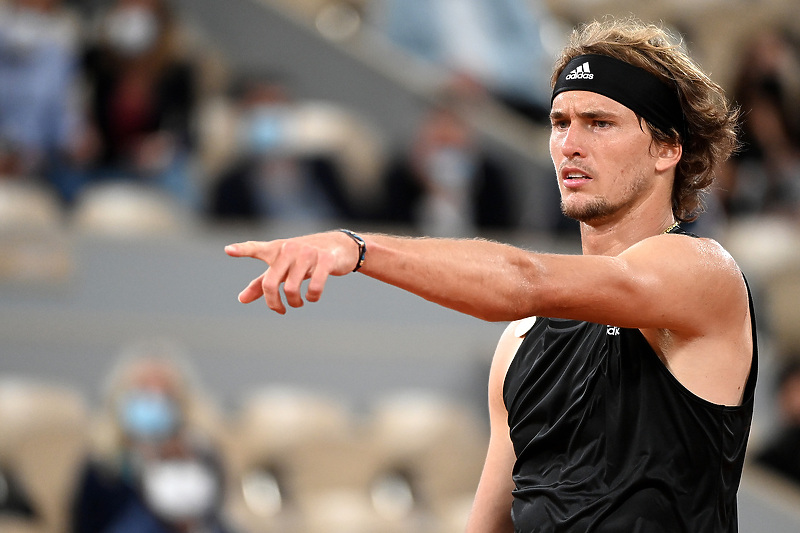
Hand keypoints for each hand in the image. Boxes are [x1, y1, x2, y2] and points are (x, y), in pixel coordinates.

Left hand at [224, 231, 359, 313]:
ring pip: (292, 288)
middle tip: (280, 310)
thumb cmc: (305, 258)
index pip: (256, 248)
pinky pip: (314, 287)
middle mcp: (289, 248)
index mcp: (276, 249)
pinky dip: (312, 297)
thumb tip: (241, 299)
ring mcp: (308, 253)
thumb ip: (262, 283)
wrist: (340, 245)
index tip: (228, 250)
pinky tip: (312, 297)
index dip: (242, 250)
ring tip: (298, 302)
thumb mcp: (283, 267)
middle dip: (274, 303)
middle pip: (270, 283)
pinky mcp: (325, 260)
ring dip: (294, 302)